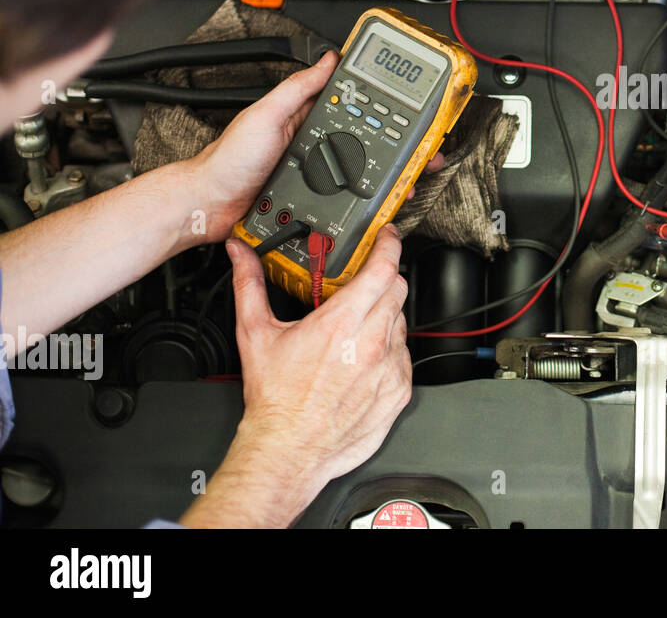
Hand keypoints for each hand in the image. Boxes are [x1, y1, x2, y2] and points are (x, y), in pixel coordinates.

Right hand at [181, 225, 411, 526]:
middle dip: (383, 279)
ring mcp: (389, 367)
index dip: (389, 245)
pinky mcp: (399, 390)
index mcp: (341, 323)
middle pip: (397, 289)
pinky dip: (389, 351)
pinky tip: (363, 359)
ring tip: (355, 330)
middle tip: (365, 282)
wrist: (287, 450)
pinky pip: (404, 356)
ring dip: (384, 317)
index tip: (386, 237)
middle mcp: (371, 343)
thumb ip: (249, 285)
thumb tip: (241, 256)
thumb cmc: (274, 400)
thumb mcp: (256, 334)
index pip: (383, 267)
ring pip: (401, 322)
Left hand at [186, 51, 442, 241]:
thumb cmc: (229, 160)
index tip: (407, 100)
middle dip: (398, 145)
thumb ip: (297, 88)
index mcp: (305, 119)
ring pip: (362, 173)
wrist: (210, 205)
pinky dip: (368, 201)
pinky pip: (347, 199)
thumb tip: (327, 60)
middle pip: (366, 142)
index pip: (350, 104)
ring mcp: (316, 175)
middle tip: (424, 146)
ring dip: (389, 176)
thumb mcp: (265, 114)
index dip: (379, 103)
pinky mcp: (314, 201)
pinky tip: (383, 201)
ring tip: (412, 175)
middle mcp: (314, 146)